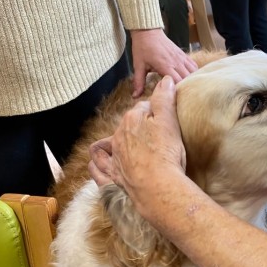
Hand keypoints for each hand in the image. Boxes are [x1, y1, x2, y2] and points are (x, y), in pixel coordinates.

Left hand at [89, 76, 186, 203]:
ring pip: (110, 142)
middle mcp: (118, 135)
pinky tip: (100, 162)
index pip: (144, 108)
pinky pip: (98, 167)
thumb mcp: (169, 121)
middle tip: (157, 134)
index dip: (157, 112)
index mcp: (132, 119)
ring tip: (130, 145)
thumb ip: (165, 99)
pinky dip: (97, 162)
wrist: (157, 187)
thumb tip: (165, 79)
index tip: (167, 119)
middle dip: (140, 125)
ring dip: (117, 140)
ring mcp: (114, 156)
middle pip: (129, 124)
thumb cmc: (166, 153)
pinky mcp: (113, 175)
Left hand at [129, 28, 196, 96]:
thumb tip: (135, 96)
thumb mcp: (138, 65)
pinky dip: (194, 73)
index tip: (174, 97)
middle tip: (181, 95)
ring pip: (193, 72)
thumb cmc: (142, 48)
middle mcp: (176, 62)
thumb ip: (138, 81)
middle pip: (188, 79)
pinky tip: (190, 78)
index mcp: (165, 66)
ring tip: (187, 88)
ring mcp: (181, 58)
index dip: (177, 91)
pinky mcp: (183, 54)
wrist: (147, 31)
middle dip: (186, 88)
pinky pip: (194, 65)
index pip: (177, 82)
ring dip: (191, 81)